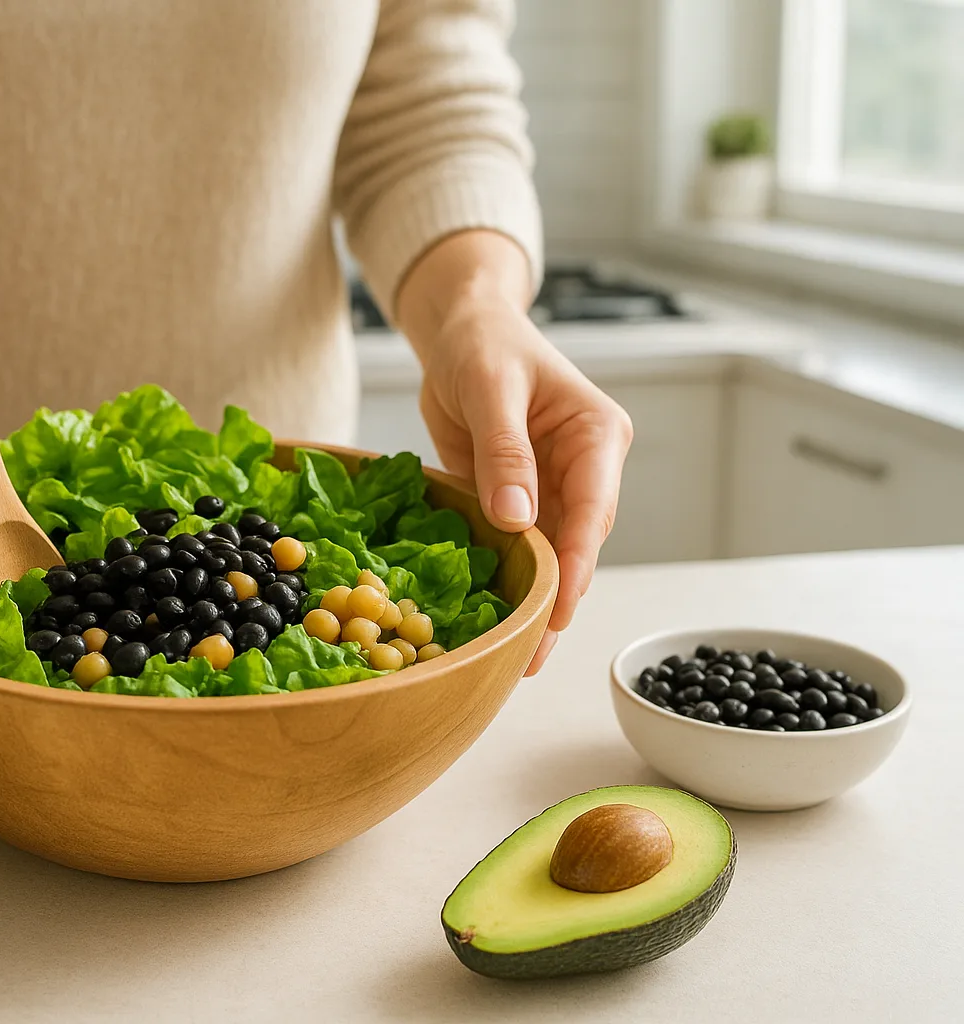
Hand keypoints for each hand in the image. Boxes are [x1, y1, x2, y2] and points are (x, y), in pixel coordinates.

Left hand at [418, 295, 631, 674]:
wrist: (460, 331)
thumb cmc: (483, 345)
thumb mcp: (491, 388)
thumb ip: (504, 451)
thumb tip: (517, 518)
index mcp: (597, 437)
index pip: (593, 510)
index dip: (576, 565)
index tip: (558, 611)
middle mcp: (585, 468)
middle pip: (577, 544)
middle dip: (556, 601)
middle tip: (529, 657)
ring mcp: (553, 487)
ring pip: (550, 554)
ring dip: (533, 601)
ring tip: (512, 658)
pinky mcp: (519, 498)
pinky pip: (517, 545)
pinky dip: (507, 580)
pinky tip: (492, 621)